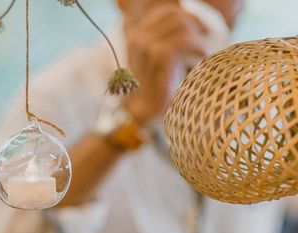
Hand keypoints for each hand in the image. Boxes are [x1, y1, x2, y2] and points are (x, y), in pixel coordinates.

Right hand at [122, 2, 208, 124]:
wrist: (148, 108)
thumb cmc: (158, 83)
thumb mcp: (160, 56)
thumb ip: (167, 37)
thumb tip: (189, 20)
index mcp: (137, 33)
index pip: (165, 11)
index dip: (187, 15)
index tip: (202, 29)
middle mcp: (138, 36)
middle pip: (174, 15)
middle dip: (195, 23)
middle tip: (207, 38)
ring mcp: (145, 44)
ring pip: (180, 24)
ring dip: (197, 37)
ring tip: (203, 52)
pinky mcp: (157, 54)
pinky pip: (183, 39)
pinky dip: (197, 46)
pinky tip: (202, 57)